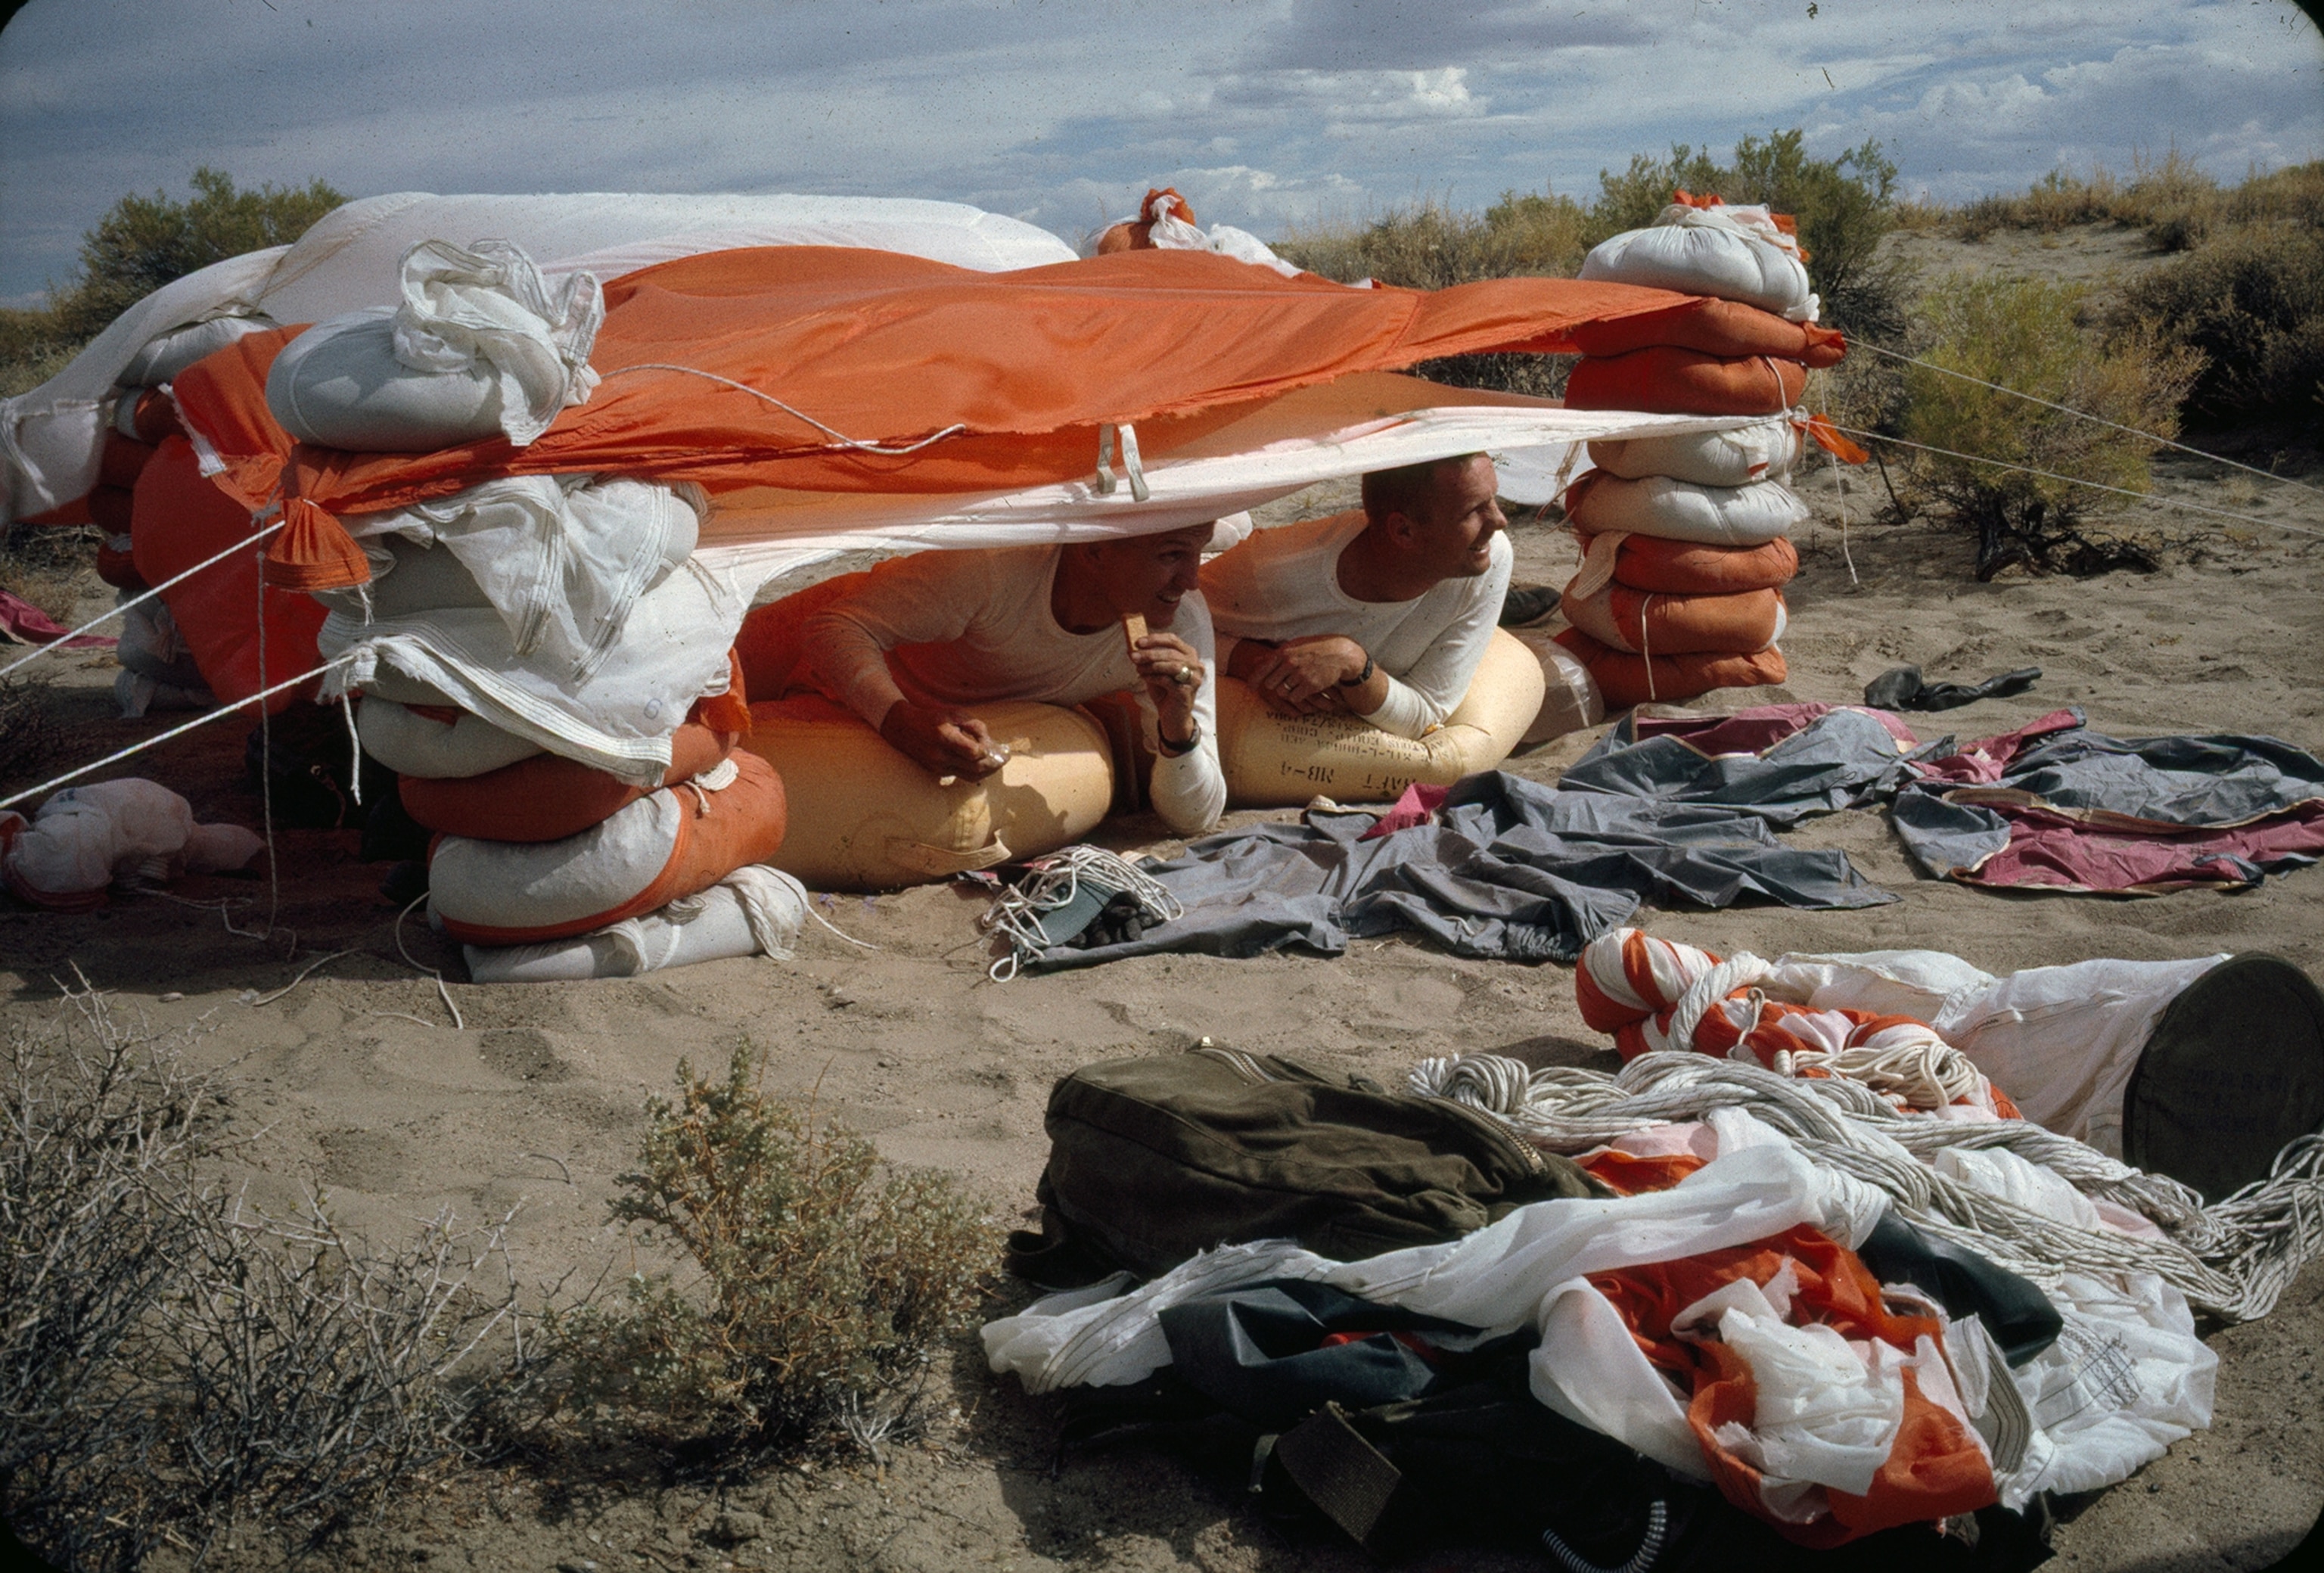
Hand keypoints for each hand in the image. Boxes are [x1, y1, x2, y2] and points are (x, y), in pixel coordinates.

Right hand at [880, 701, 1001, 778]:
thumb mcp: (954, 713)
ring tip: (997, 764)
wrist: (902, 728)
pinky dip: (975, 771)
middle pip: (975, 768)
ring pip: (970, 776)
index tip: (996, 748)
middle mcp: (940, 755)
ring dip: (987, 772)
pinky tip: (982, 764)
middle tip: (1005, 760)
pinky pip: (961, 775)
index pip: (973, 752)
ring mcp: (937, 766)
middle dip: (993, 765)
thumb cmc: (931, 718)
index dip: (987, 752)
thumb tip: (989, 742)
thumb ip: (974, 726)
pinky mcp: (937, 772)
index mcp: (944, 736)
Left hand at [1130, 631, 1203, 743]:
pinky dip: (1153, 677)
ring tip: (1138, 668)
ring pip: (1172, 665)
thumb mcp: (1156, 672)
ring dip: (1151, 665)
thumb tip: (1132, 649)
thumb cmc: (1165, 692)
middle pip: (1171, 653)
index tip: (1138, 642)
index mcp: (1190, 655)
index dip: (1155, 639)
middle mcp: (1196, 665)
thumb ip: (1149, 660)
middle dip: (1149, 654)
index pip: (1173, 640)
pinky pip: (1168, 680)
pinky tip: (1144, 677)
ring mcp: (1194, 679)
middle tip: (1134, 656)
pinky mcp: (1187, 692)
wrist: (1173, 717)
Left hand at [1244, 636, 1364, 715]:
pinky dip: (1297, 697)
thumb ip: (1279, 654)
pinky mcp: (1309, 685)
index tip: (1251, 687)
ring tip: (1296, 687)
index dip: (1254, 679)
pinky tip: (1304, 691)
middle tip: (1283, 685)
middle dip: (1275, 686)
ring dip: (1287, 692)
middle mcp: (1289, 663)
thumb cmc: (1317, 649)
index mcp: (1284, 652)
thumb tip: (1259, 660)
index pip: (1262, 668)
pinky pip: (1294, 697)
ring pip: (1282, 692)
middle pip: (1270, 683)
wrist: (1340, 654)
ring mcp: (1299, 674)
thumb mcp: (1296, 645)